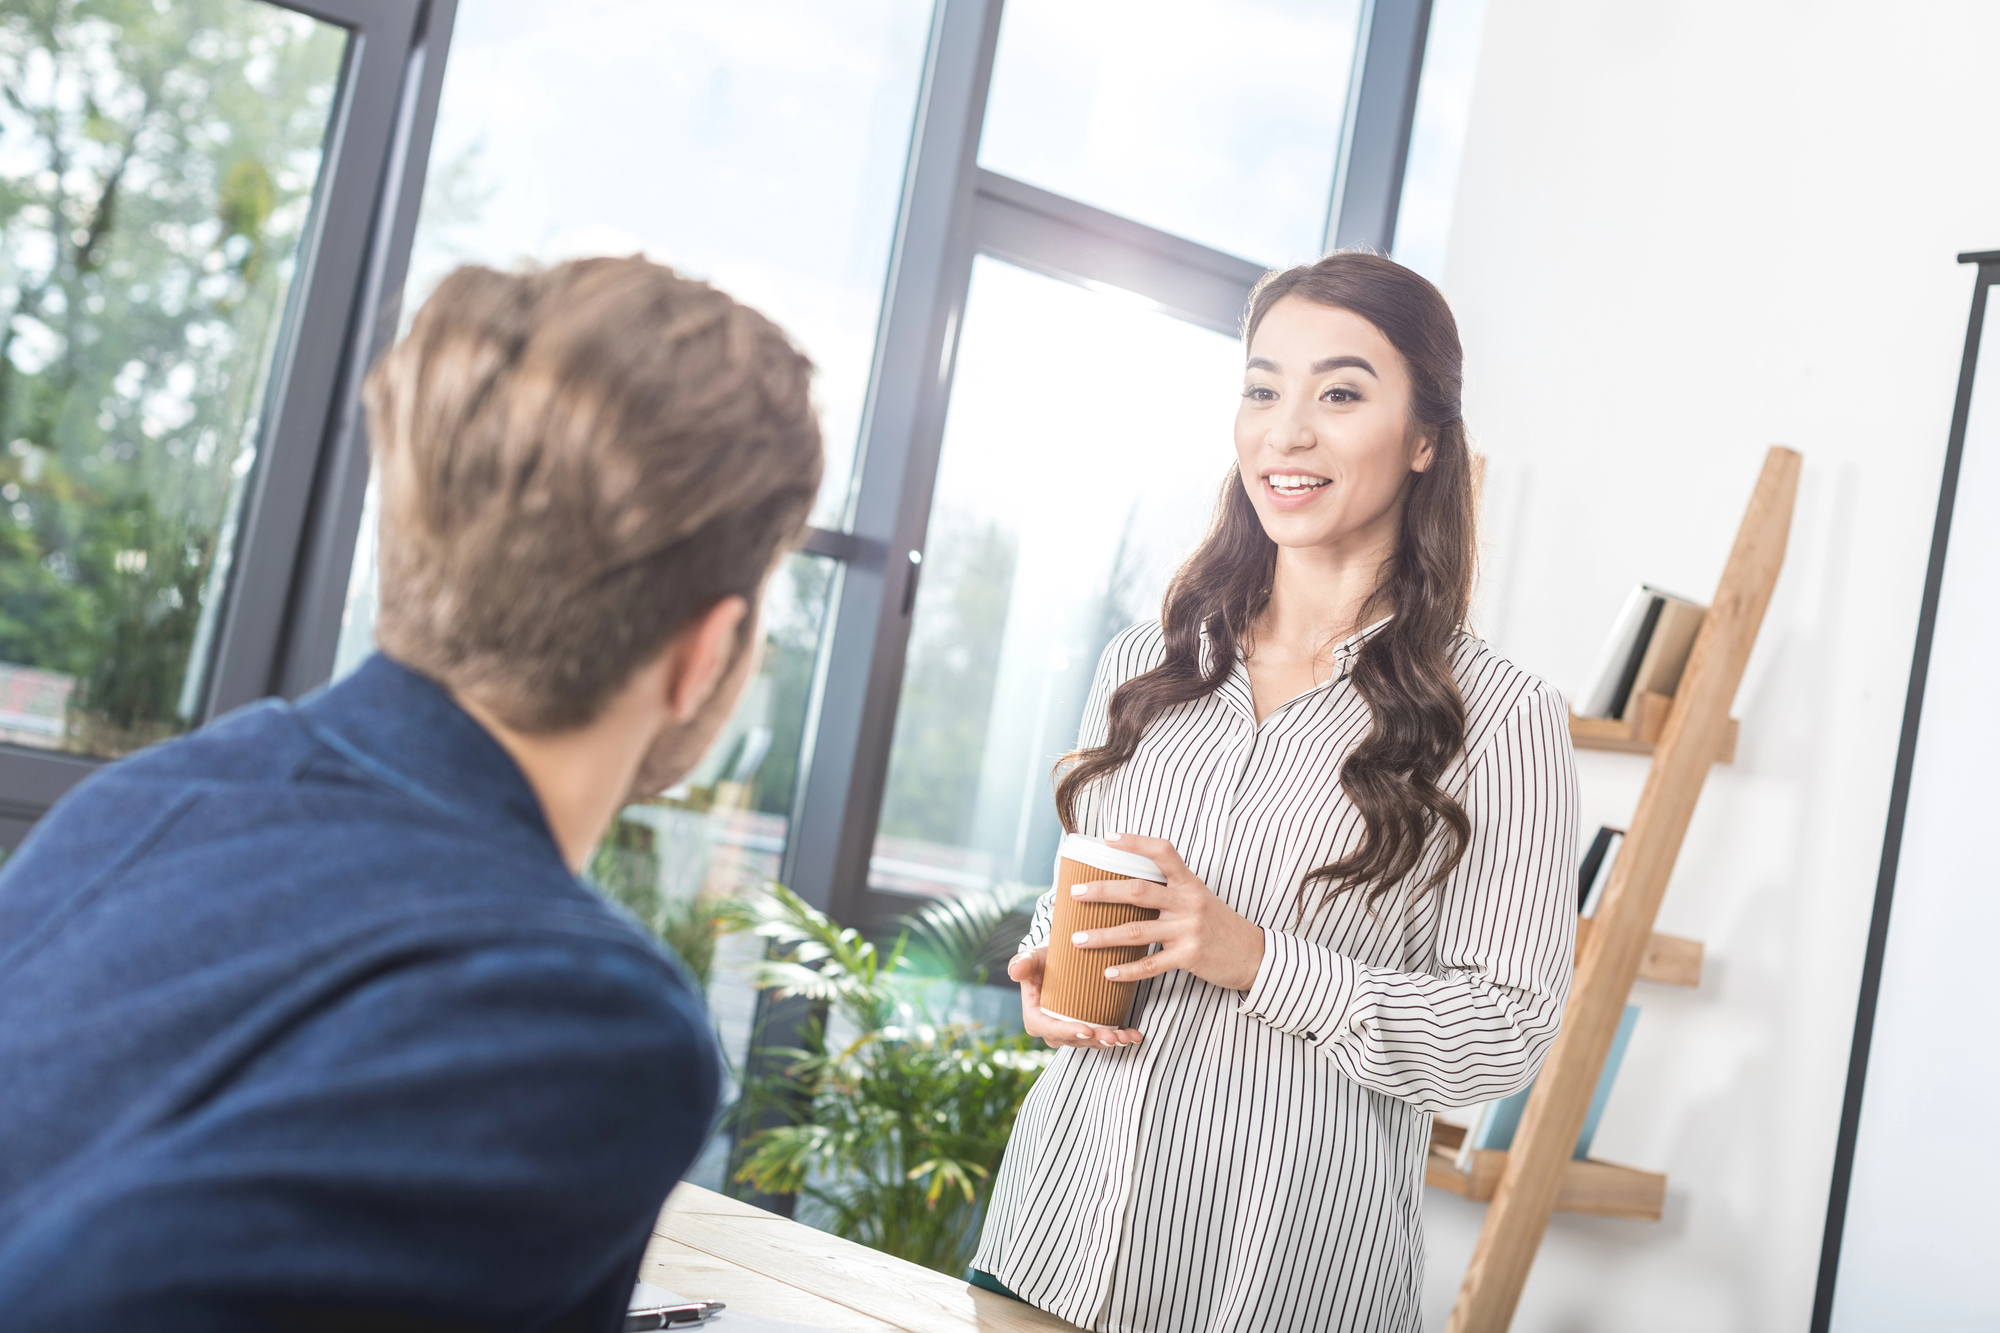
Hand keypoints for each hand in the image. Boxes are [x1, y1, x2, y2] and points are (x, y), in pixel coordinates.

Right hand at [1008, 949, 1142, 1049]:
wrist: (1060, 959)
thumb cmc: (1044, 958)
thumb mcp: (1032, 957)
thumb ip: (1022, 962)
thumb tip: (1014, 971)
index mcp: (1036, 1018)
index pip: (1051, 1029)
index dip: (1068, 1032)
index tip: (1086, 1029)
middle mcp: (1053, 1030)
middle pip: (1074, 1039)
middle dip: (1094, 1040)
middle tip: (1113, 1037)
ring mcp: (1071, 1031)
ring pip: (1091, 1041)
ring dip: (1110, 1041)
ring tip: (1126, 1037)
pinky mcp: (1087, 1027)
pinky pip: (1103, 1035)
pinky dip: (1120, 1036)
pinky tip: (1134, 1035)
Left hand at [1070, 833, 1265, 991]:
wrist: (1255, 955)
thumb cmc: (1221, 924)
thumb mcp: (1200, 898)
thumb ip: (1171, 889)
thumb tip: (1130, 884)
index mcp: (1189, 883)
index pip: (1163, 852)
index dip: (1135, 842)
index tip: (1109, 839)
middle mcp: (1187, 903)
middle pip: (1138, 892)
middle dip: (1102, 892)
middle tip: (1074, 893)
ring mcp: (1188, 930)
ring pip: (1137, 931)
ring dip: (1103, 936)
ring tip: (1078, 939)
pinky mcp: (1189, 957)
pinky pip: (1151, 964)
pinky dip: (1127, 970)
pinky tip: (1107, 972)